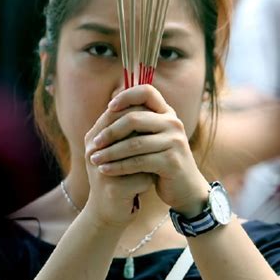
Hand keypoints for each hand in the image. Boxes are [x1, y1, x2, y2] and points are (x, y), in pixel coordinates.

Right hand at [84, 104, 154, 226]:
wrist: (106, 213)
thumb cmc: (117, 176)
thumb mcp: (117, 150)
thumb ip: (127, 129)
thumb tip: (149, 104)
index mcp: (93, 138)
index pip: (115, 111)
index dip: (138, 111)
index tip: (155, 117)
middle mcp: (93, 150)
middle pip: (125, 127)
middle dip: (145, 132)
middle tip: (159, 136)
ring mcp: (101, 169)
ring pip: (137, 151)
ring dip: (150, 155)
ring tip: (158, 158)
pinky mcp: (113, 188)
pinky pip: (142, 176)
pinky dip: (150, 178)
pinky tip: (152, 182)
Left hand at [88, 84, 210, 215]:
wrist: (185, 188)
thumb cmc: (161, 159)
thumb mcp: (152, 137)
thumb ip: (138, 122)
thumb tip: (110, 106)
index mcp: (167, 112)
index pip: (146, 92)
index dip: (126, 95)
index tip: (109, 107)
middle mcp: (173, 123)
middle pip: (134, 118)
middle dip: (110, 131)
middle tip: (94, 143)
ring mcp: (174, 141)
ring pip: (134, 143)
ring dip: (110, 152)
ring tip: (94, 159)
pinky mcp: (171, 161)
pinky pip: (138, 162)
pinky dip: (118, 166)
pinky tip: (105, 170)